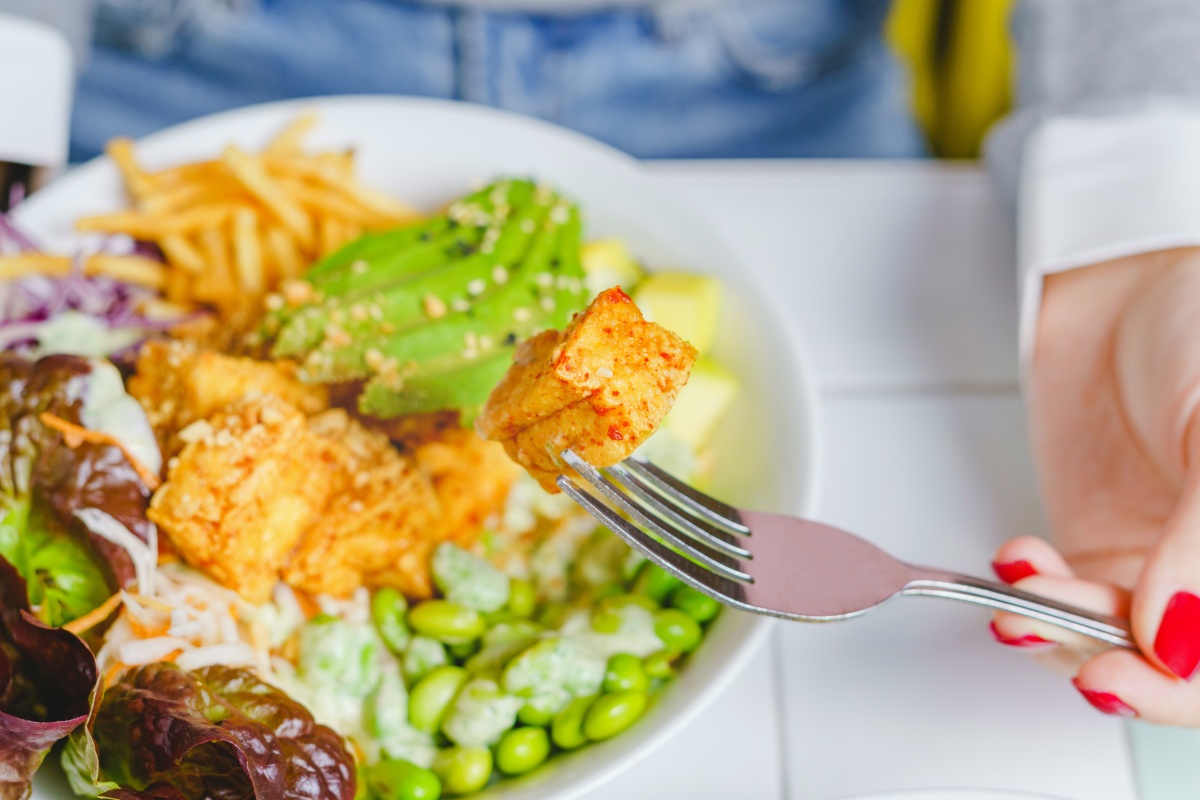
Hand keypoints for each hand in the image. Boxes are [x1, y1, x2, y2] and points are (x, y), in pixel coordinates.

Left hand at [992, 247, 1199, 723]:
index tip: (1126, 673)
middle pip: (1186, 672)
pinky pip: (1070, 609)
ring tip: (1023, 598)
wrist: (1128, 284)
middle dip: (1126, 674)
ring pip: (1120, 649)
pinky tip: (1020, 565)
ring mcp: (1166, 574)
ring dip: (1065, 634)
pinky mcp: (1102, 555)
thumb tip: (1176, 644)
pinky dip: (1037, 600)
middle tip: (1077, 661)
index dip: (1188, 689)